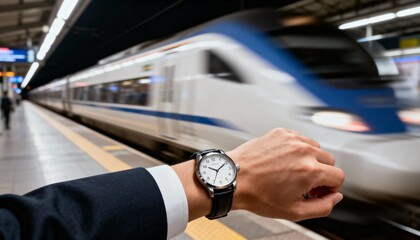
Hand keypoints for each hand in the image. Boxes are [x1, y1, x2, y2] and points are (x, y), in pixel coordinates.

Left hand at [228, 128, 343, 220]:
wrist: (233, 178)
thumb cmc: (257, 194)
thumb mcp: (293, 211)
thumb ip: (322, 207)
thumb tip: (335, 197)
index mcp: (309, 171)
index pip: (338, 176)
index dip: (331, 188)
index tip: (320, 191)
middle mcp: (302, 151)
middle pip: (329, 160)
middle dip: (322, 173)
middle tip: (307, 184)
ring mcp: (291, 139)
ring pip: (315, 147)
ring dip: (310, 159)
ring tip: (294, 171)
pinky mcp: (280, 132)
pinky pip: (299, 138)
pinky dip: (296, 149)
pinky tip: (284, 161)